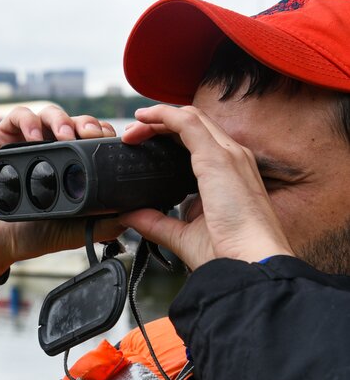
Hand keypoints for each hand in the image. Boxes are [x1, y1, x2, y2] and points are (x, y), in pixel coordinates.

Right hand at [0, 106, 123, 279]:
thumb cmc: (28, 234)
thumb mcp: (73, 230)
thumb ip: (103, 224)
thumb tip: (135, 215)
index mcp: (70, 167)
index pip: (94, 141)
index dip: (105, 136)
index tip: (113, 145)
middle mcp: (51, 151)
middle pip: (77, 122)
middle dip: (89, 124)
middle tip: (92, 136)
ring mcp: (27, 142)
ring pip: (51, 113)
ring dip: (63, 119)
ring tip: (66, 135)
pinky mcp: (2, 138)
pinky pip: (19, 115)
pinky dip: (30, 120)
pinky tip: (35, 136)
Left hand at [119, 105, 293, 269]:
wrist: (250, 264)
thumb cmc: (228, 253)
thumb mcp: (183, 233)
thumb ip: (156, 222)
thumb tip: (129, 216)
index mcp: (229, 174)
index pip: (198, 140)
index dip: (168, 136)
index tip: (140, 145)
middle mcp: (233, 159)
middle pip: (193, 125)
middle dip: (159, 125)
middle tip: (130, 137)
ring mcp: (229, 156)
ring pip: (190, 119)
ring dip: (157, 118)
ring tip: (132, 129)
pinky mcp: (219, 159)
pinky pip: (188, 123)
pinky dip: (163, 115)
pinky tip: (144, 118)